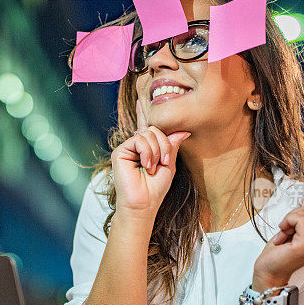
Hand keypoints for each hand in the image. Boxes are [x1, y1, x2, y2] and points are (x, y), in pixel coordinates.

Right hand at [111, 98, 190, 218]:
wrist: (144, 204)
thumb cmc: (155, 189)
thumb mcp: (169, 165)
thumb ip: (172, 146)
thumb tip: (183, 131)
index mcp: (146, 149)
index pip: (146, 127)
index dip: (143, 113)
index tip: (141, 100)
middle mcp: (135, 146)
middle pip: (155, 129)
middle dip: (165, 145)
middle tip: (164, 162)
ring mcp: (127, 148)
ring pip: (148, 133)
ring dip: (157, 151)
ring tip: (153, 167)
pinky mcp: (120, 152)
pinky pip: (139, 139)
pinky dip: (147, 152)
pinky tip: (145, 165)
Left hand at [253, 195, 303, 289]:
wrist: (269, 269)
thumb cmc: (280, 250)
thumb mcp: (296, 227)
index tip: (300, 206)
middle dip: (295, 213)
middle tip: (287, 228)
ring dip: (289, 219)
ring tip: (285, 233)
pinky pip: (300, 219)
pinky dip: (287, 222)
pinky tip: (282, 235)